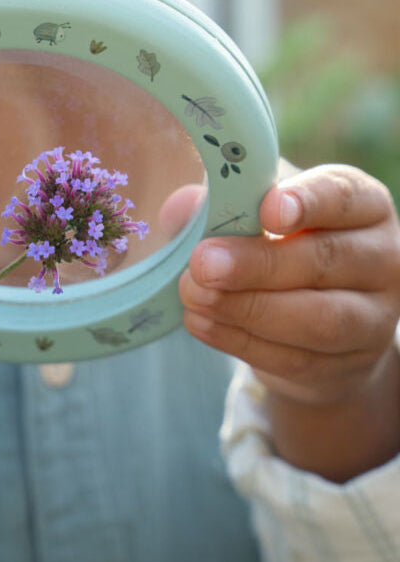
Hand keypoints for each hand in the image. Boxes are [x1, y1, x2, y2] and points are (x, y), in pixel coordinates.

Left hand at [180, 164, 399, 406]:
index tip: (266, 210)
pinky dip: (239, 340)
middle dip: (258, 263)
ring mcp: (372, 318)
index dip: (307, 202)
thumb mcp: (252, 211)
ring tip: (194, 294)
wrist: (311, 319)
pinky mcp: (344, 365)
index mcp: (363, 205)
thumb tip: (183, 207)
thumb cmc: (277, 244)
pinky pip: (294, 357)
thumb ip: (218, 204)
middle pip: (326, 259)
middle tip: (203, 263)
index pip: (343, 196)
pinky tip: (199, 321)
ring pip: (318, 318)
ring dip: (247, 307)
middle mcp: (381, 259)